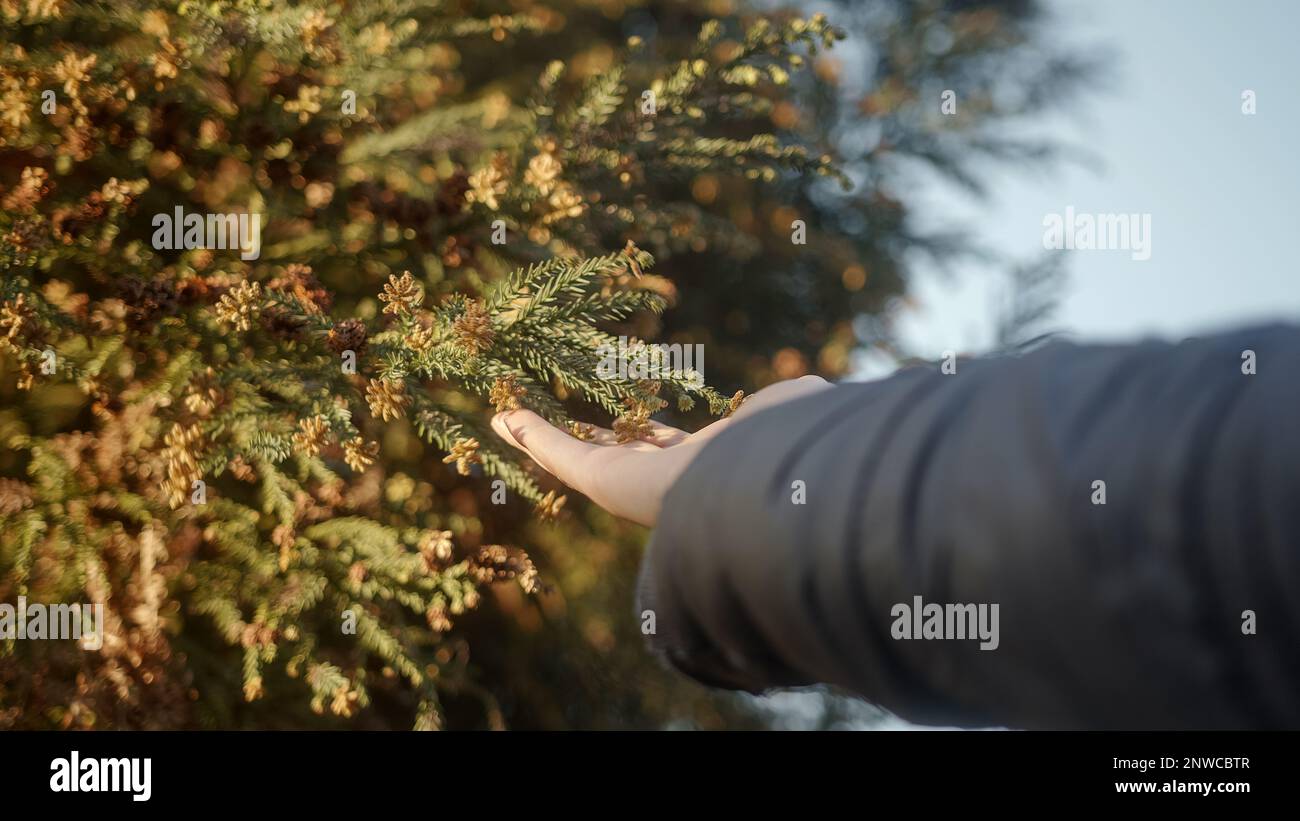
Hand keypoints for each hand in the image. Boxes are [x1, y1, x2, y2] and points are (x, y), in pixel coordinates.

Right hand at [491, 375, 832, 526]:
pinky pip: (557, 455)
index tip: (631, 420)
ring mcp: (630, 484)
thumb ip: (789, 400)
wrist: (767, 492)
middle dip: (587, 440)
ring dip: (538, 438)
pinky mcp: (604, 482)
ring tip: (507, 420)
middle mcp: (662, 481)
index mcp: (705, 464)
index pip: (667, 446)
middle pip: (613, 457)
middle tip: (562, 426)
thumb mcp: (790, 408)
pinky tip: (502, 417)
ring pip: (574, 458)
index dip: (647, 432)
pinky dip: (529, 436)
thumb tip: (804, 392)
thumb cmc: (787, 448)